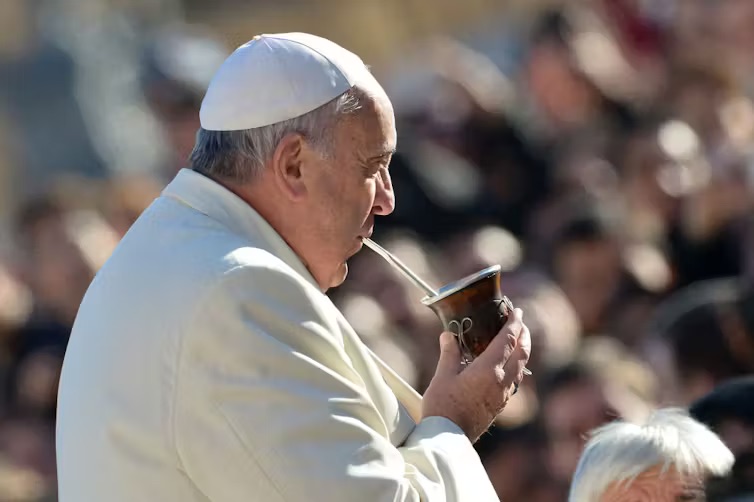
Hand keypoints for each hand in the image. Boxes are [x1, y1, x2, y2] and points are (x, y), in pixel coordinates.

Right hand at [421, 308, 530, 441]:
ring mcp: (503, 394)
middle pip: (522, 352)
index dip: (514, 323)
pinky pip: (514, 379)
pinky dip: (515, 365)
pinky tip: (506, 364)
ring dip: (522, 350)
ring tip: (516, 340)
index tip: (517, 310)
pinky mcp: (500, 404)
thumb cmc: (443, 406)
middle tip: (519, 322)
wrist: (449, 437)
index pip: (508, 340)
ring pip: (521, 367)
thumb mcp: (442, 376)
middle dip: (523, 334)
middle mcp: (501, 381)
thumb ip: (449, 353)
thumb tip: (448, 335)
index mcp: (489, 370)